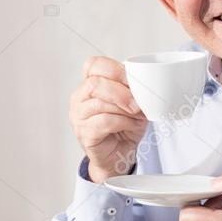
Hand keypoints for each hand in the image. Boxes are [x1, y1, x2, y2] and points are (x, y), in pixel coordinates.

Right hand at [69, 56, 147, 183]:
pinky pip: (103, 122)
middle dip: (121, 92)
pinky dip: (121, 122)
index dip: (114, 70)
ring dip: (124, 109)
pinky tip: (129, 126)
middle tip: (137, 103)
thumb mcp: (133, 103)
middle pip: (95, 83)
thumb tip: (143, 84)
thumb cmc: (124, 127)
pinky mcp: (84, 134)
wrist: (119, 156)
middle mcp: (79, 98)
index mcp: (89, 84)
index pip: (93, 65)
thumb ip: (133, 91)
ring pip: (99, 103)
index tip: (132, 80)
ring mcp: (78, 117)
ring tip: (135, 116)